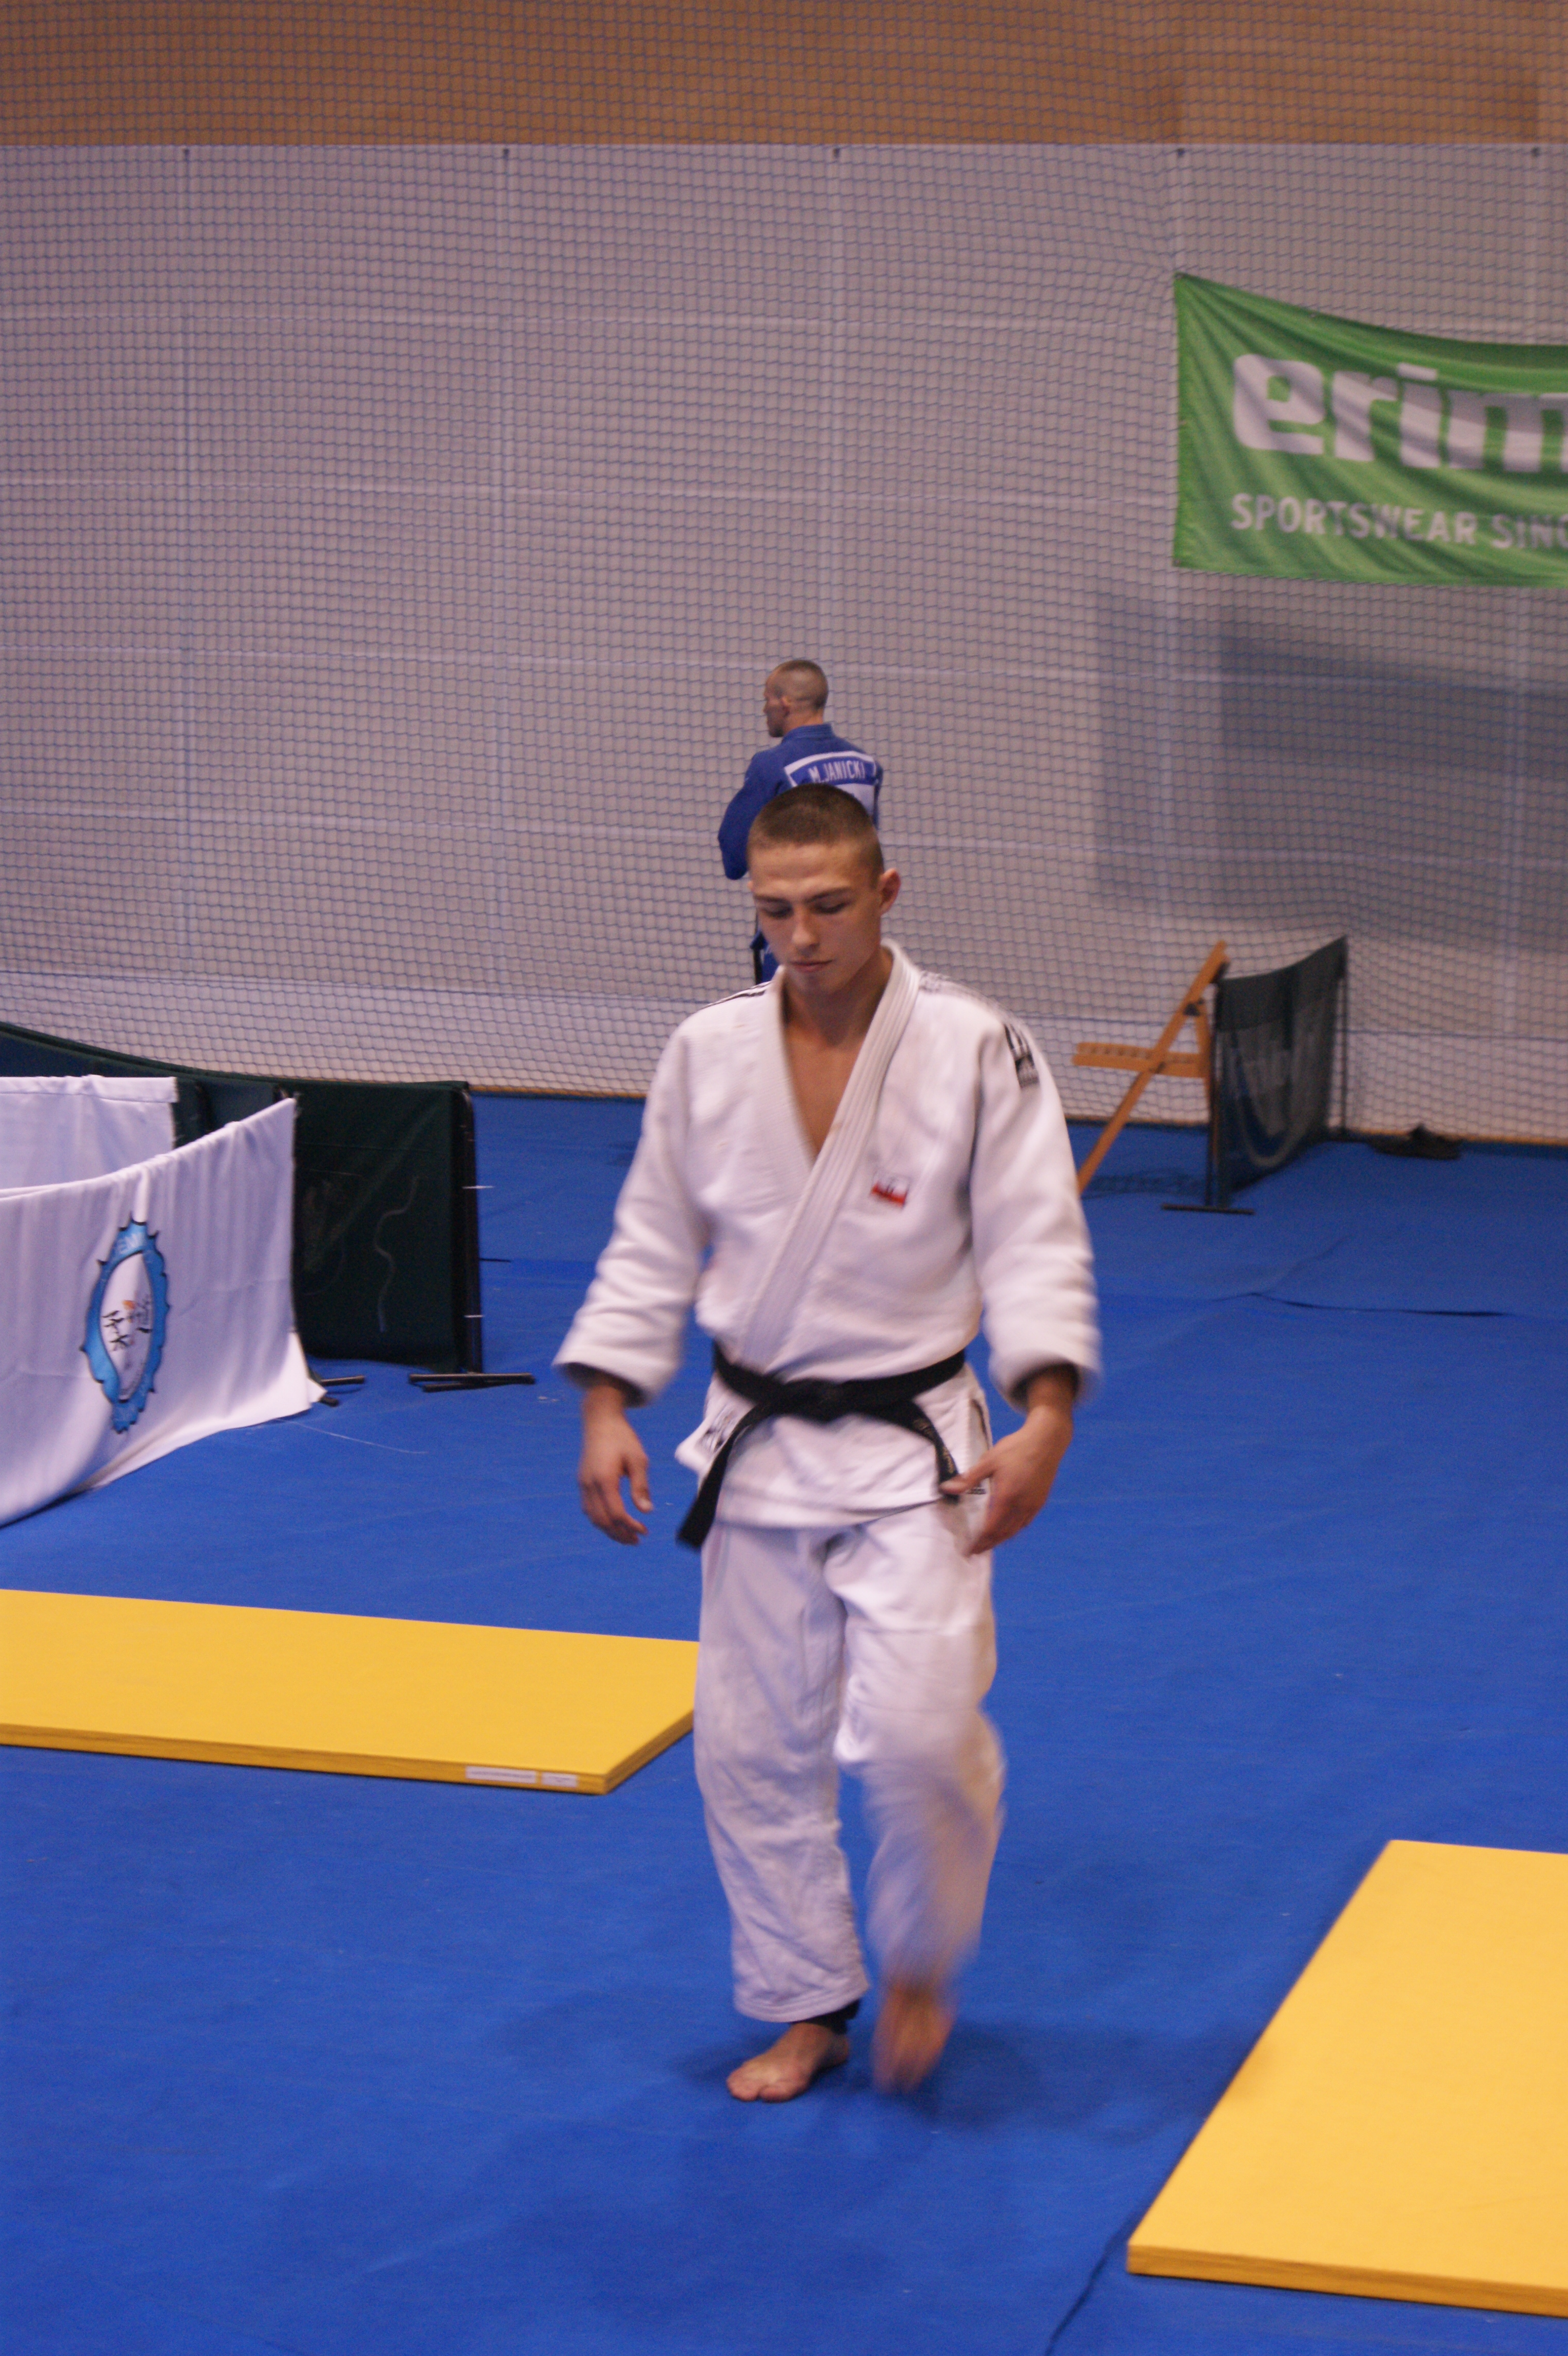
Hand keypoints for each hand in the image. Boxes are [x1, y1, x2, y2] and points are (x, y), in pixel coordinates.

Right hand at [577, 1380, 652, 1544]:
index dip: (630, 1526)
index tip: (644, 1531)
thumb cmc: (622, 1437)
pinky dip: (600, 1519)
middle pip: (602, 1521)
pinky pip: (588, 1508)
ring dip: (609, 1530)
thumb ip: (641, 1486)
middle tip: (637, 1541)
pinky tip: (613, 1521)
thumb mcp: (638, 1459)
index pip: (616, 1513)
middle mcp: (589, 1484)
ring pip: (593, 1517)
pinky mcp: (582, 1481)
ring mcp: (583, 1483)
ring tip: (626, 1536)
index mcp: (604, 1479)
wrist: (600, 1420)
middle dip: (619, 1534)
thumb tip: (646, 1511)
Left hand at [940, 1366, 1074, 1555]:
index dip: (980, 1542)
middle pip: (1004, 1534)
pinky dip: (1014, 1530)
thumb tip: (946, 1488)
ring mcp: (1033, 1505)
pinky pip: (1025, 1522)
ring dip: (1001, 1539)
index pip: (991, 1529)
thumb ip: (968, 1479)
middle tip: (977, 1551)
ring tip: (990, 1543)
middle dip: (989, 1544)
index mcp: (1007, 1498)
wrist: (1046, 1440)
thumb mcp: (989, 1461)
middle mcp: (1022, 1506)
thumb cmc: (1015, 1448)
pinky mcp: (1040, 1501)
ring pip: (1016, 1530)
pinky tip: (1008, 1528)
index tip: (970, 1550)